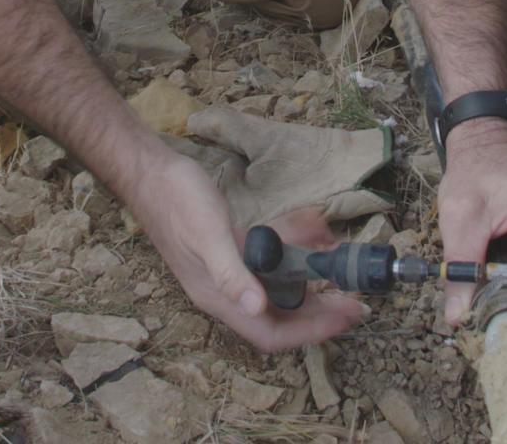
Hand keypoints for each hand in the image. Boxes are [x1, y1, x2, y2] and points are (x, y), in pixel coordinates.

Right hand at [133, 152, 366, 351]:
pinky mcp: (233, 248)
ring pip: (279, 287)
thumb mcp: (208, 234)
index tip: (346, 316)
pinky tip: (310, 229)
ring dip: (310, 276)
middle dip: (320, 310)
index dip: (312, 331)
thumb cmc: (177, 201)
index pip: (271, 334)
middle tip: (355, 299)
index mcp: (218, 297)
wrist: (151, 172)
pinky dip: (292, 248)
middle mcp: (226, 291)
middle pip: (281, 316)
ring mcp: (229, 270)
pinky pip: (270, 260)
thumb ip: (231, 273)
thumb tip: (256, 309)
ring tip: (337, 257)